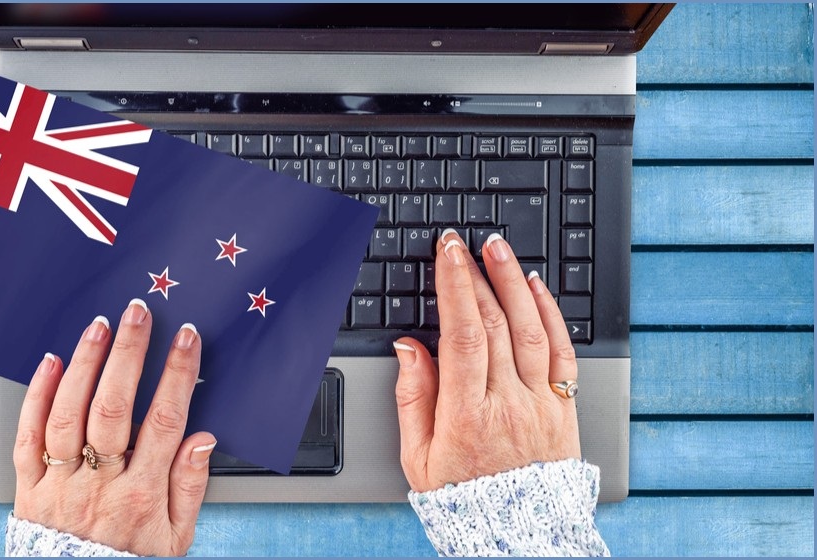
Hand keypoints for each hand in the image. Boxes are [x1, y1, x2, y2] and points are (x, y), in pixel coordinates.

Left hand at [12, 299, 215, 555]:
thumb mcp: (175, 538)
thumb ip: (190, 487)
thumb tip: (203, 440)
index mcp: (140, 494)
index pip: (163, 421)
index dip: (177, 375)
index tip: (186, 339)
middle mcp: (98, 484)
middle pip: (112, 407)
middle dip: (128, 354)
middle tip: (138, 314)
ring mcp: (59, 483)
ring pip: (69, 413)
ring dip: (85, 364)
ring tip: (99, 326)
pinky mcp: (29, 487)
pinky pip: (29, 436)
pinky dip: (37, 395)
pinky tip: (51, 362)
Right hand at [394, 230, 580, 491]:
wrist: (517, 530)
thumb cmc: (464, 495)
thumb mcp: (418, 457)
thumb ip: (412, 398)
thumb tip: (409, 347)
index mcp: (467, 415)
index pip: (462, 335)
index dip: (455, 287)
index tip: (446, 254)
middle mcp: (508, 403)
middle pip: (495, 324)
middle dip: (477, 275)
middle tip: (463, 244)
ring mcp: (540, 403)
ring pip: (530, 329)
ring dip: (514, 282)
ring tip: (499, 250)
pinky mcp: (563, 405)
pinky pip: (562, 351)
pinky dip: (549, 313)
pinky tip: (535, 287)